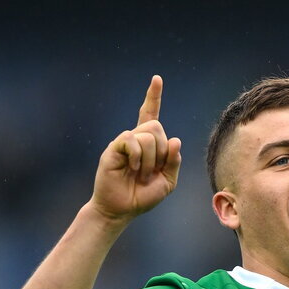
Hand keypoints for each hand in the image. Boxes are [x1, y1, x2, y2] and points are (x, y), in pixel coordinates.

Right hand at [88, 76, 181, 226]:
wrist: (122, 209)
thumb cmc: (143, 196)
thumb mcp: (167, 182)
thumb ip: (174, 162)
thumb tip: (175, 140)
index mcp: (149, 145)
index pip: (151, 115)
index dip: (153, 97)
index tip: (157, 79)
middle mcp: (136, 139)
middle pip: (157, 127)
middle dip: (162, 151)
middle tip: (152, 171)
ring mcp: (124, 143)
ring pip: (148, 134)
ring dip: (151, 159)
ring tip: (142, 174)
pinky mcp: (114, 148)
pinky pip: (132, 140)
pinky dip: (139, 157)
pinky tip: (134, 169)